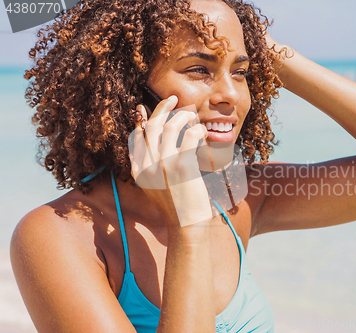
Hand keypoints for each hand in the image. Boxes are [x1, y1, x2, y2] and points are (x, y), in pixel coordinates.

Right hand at [129, 96, 212, 228]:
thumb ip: (151, 167)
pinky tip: (202, 131)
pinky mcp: (182, 167)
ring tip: (192, 115)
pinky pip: (189, 137)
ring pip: (170, 127)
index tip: (145, 107)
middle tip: (173, 98)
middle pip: (151, 127)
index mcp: (139, 171)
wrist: (186, 226)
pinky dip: (196, 130)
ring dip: (182, 116)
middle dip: (162, 108)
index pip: (136, 137)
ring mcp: (164, 165)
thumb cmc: (176, 207)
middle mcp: (148, 166)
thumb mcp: (155, 187)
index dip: (141, 119)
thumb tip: (156, 145)